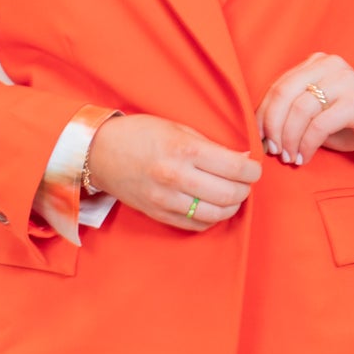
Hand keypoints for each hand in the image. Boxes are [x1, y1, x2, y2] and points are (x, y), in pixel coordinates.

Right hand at [85, 114, 262, 232]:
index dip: (252, 171)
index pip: (234, 168)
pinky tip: (213, 207)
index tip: (254, 168)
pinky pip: (195, 225)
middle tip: (245, 182)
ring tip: (232, 195)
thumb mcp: (177, 128)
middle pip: (229, 194)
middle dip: (245, 189)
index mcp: (184, 150)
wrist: (99, 152)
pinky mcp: (158, 214)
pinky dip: (211, 219)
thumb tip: (241, 160)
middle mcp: (176, 177)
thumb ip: (210, 146)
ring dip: (231, 206)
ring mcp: (166, 200)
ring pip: (215, 214)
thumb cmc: (140, 134)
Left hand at [256, 52, 353, 166]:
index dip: (263, 113)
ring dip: (289, 138)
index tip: (258, 137)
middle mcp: (330, 65)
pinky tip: (304, 157)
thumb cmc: (351, 122)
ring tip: (289, 156)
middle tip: (273, 149)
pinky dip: (307, 144)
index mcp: (316, 63)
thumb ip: (292, 111)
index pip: (278, 85)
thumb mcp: (317, 111)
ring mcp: (344, 81)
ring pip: (300, 110)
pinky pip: (319, 125)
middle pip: (285, 94)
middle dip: (273, 126)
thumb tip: (261, 131)